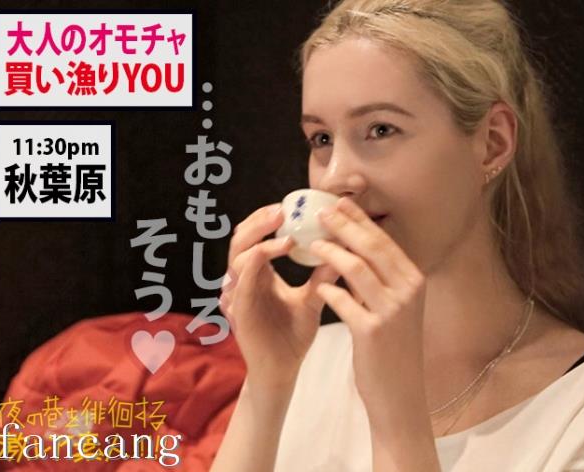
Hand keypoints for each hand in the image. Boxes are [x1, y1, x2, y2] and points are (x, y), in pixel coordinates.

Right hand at [221, 203, 340, 386]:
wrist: (283, 369)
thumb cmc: (292, 336)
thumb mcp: (312, 300)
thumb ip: (323, 278)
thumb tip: (346, 253)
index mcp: (259, 274)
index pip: (255, 236)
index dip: (267, 219)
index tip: (290, 205)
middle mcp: (245, 280)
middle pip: (240, 238)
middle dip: (258, 220)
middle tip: (282, 209)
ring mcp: (239, 294)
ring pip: (237, 255)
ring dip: (259, 238)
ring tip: (283, 229)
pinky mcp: (240, 310)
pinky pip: (241, 281)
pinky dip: (253, 263)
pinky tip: (269, 252)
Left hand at [309, 198, 428, 418]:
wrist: (400, 390)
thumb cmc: (393, 347)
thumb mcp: (397, 307)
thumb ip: (382, 279)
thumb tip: (357, 248)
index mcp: (414, 280)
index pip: (384, 241)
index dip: (360, 220)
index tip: (339, 204)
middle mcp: (408, 290)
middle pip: (372, 247)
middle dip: (344, 226)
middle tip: (320, 212)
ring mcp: (391, 310)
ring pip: (356, 268)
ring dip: (331, 253)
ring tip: (311, 245)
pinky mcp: (372, 331)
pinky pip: (344, 301)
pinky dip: (328, 289)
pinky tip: (317, 286)